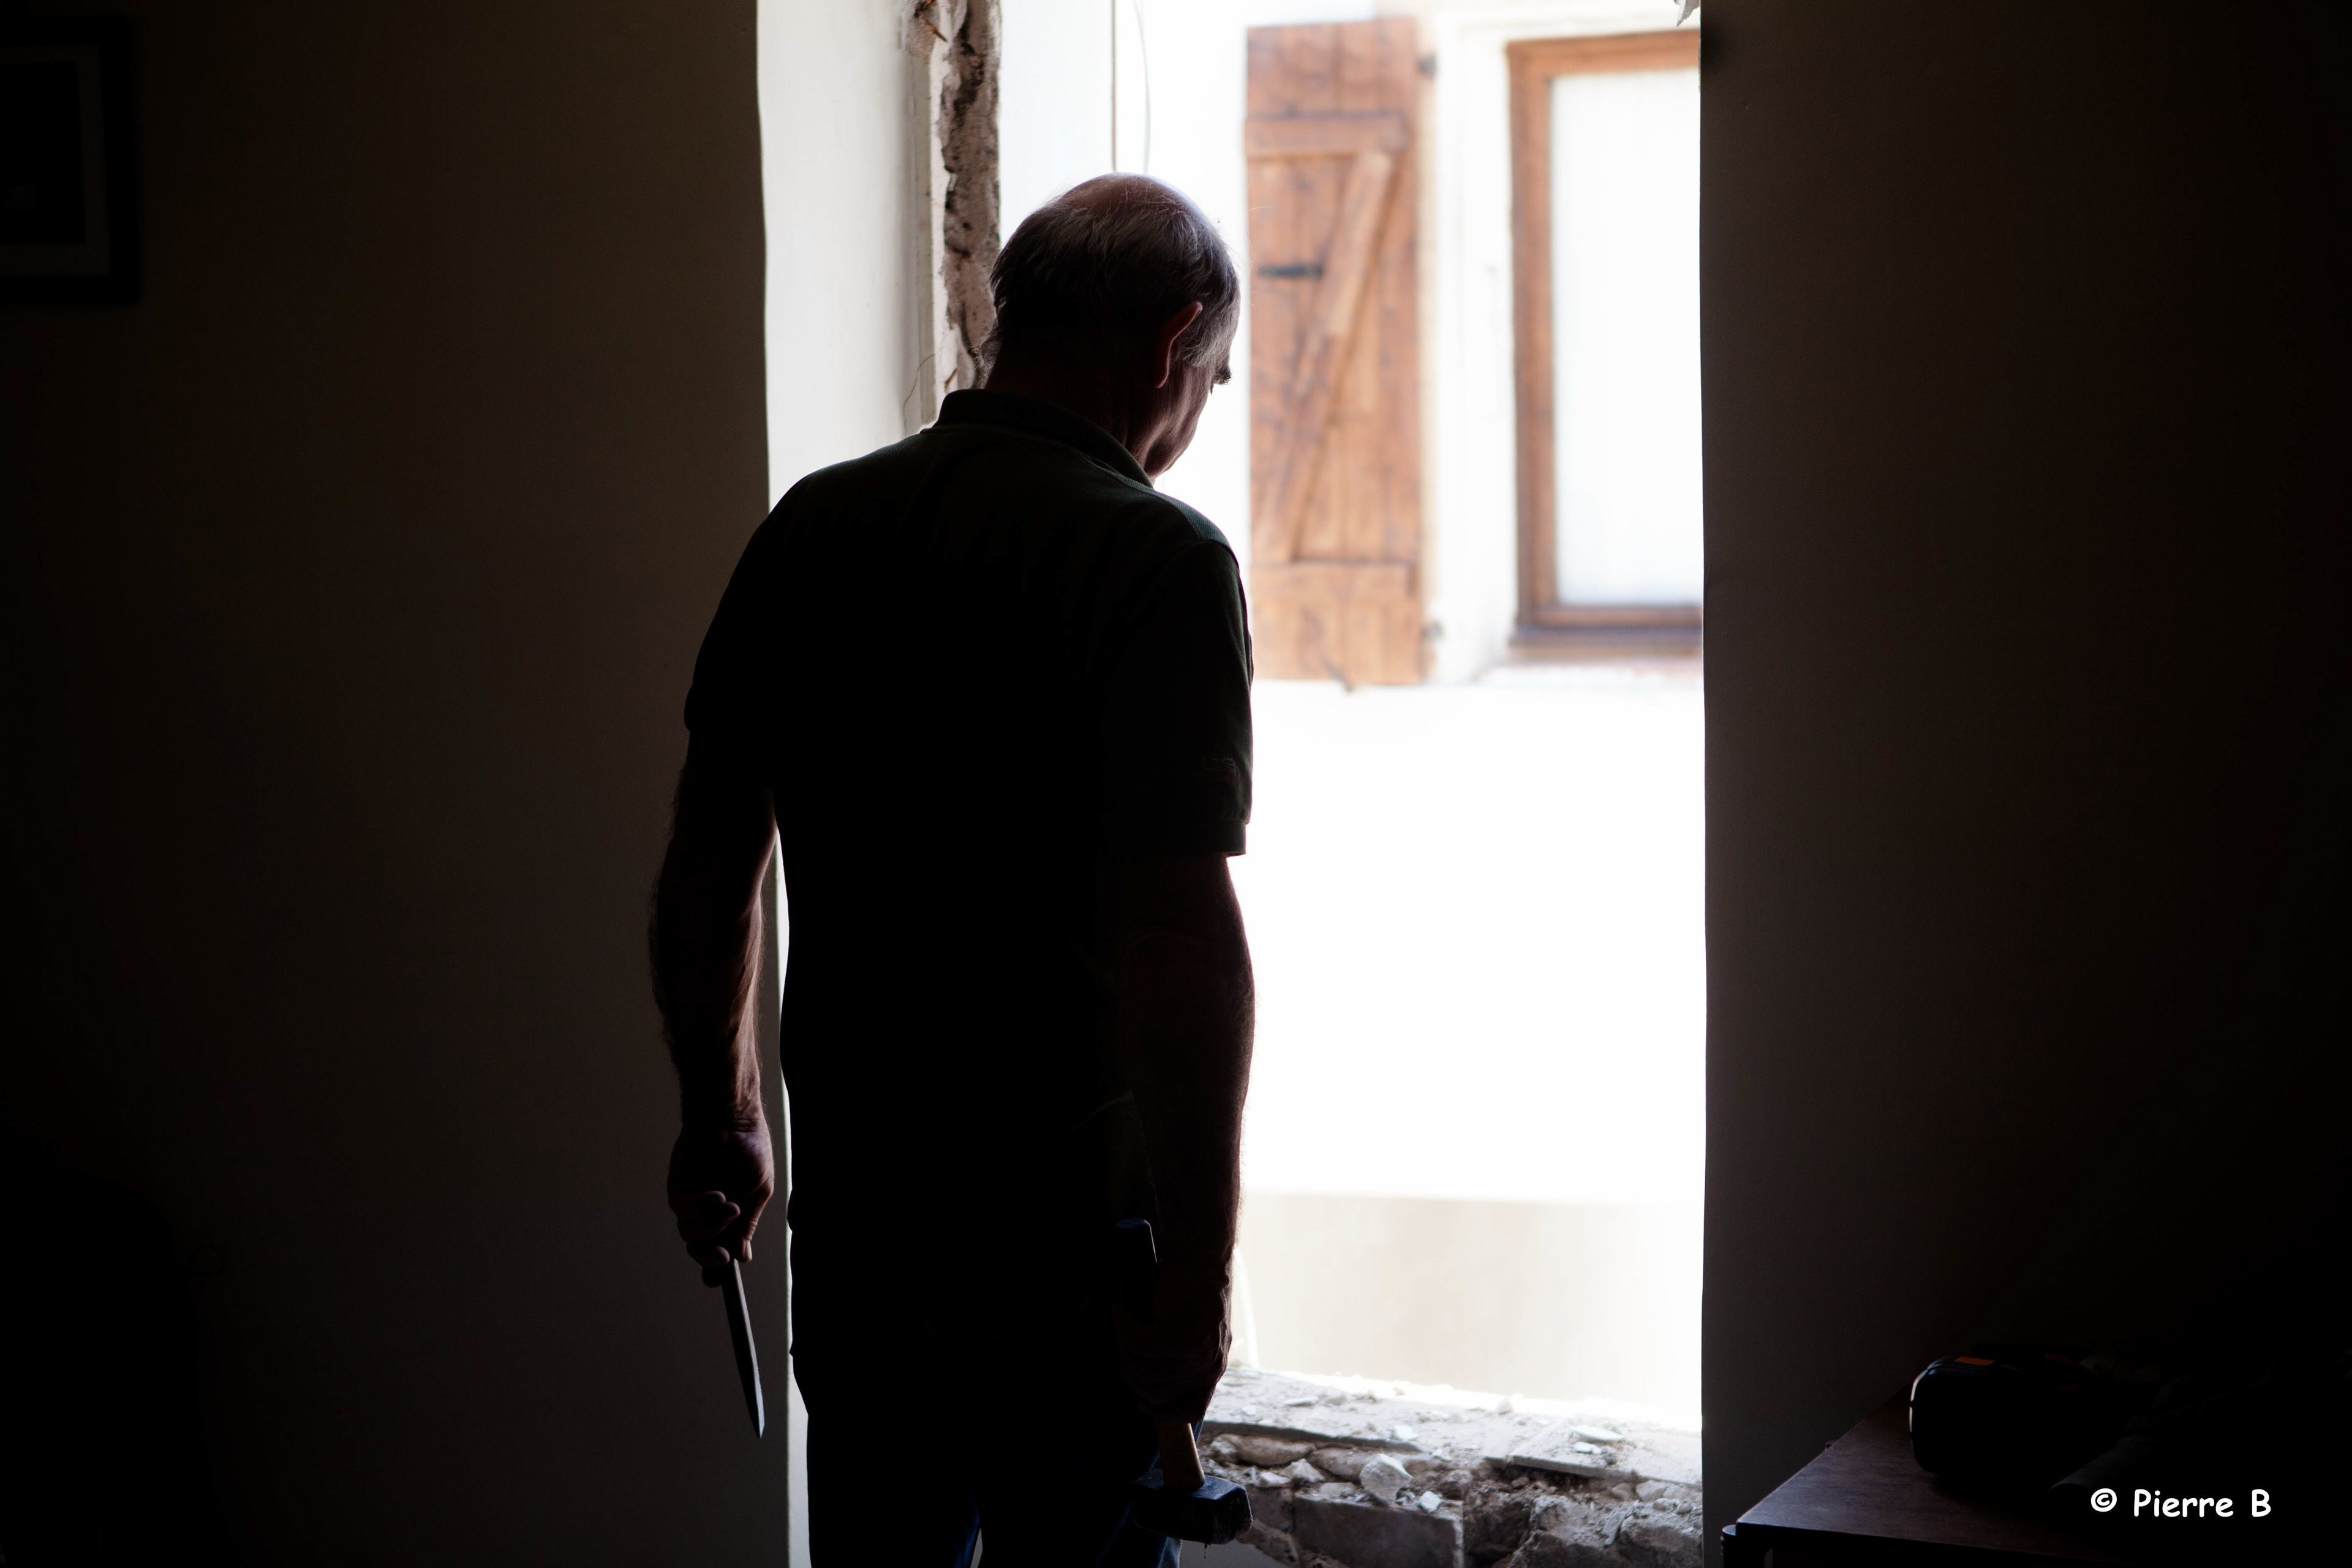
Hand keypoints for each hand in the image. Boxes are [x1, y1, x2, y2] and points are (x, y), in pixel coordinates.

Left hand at [667, 1117, 773, 1286]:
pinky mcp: (678, 1186)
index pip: (718, 1250)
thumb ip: (747, 1224)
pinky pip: (682, 1209)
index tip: (722, 1281)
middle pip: (699, 1249)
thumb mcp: (758, 1192)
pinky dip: (699, 1208)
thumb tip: (742, 1257)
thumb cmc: (750, 1149)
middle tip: (723, 1257)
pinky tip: (716, 1196)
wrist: (734, 1118)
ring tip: (729, 1206)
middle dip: (709, 1258)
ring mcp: (692, 1200)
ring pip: (689, 1233)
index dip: (716, 1269)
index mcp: (729, 1217)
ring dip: (710, 1227)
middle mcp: (707, 1213)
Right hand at [1113, 1259, 1230, 1423]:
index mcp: (1213, 1370)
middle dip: (1130, 1372)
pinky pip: (1136, 1345)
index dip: (1160, 1412)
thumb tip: (1144, 1384)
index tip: (1140, 1398)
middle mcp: (1209, 1367)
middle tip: (1124, 1345)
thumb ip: (1180, 1361)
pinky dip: (1122, 1327)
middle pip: (1154, 1395)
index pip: (1191, 1411)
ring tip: (1124, 1323)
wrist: (1201, 1257)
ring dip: (1124, 1347)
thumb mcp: (1195, 1334)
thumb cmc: (1191, 1291)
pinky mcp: (1179, 1337)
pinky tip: (1122, 1311)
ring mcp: (1195, 1355)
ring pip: (1142, 1371)